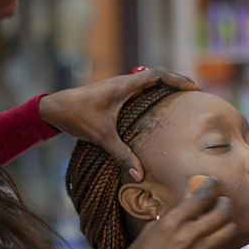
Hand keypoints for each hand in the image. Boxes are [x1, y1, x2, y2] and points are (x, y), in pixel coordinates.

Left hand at [38, 67, 198, 180]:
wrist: (54, 107)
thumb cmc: (77, 116)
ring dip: (165, 83)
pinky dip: (153, 90)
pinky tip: (155, 102)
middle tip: (193, 92)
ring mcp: (119, 85)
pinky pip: (140, 86)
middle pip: (157, 74)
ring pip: (148, 78)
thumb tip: (139, 175)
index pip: (158, 75)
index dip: (178, 81)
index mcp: (125, 86)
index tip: (194, 90)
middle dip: (176, 81)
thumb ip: (121, 155)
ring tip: (180, 95)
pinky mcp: (114, 92)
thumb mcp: (102, 136)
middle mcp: (124, 81)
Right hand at [122, 177, 236, 248]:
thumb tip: (190, 195)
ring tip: (220, 218)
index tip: (213, 181)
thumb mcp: (152, 228)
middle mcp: (189, 237)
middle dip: (225, 202)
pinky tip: (214, 236)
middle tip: (220, 200)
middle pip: (222, 213)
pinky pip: (223, 248)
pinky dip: (222, 239)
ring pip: (229, 231)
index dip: (211, 186)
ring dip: (227, 221)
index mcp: (172, 223)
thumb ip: (175, 212)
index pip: (201, 198)